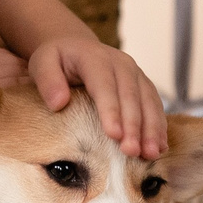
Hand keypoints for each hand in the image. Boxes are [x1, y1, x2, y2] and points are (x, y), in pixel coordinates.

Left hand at [28, 36, 165, 157]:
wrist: (77, 48)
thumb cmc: (58, 61)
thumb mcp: (43, 62)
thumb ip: (47, 80)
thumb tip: (59, 103)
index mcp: (94, 57)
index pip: (104, 85)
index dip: (111, 110)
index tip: (113, 135)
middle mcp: (121, 63)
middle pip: (130, 95)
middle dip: (133, 125)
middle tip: (131, 151)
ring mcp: (135, 73)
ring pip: (148, 101)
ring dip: (151, 128)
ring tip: (150, 153)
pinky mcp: (143, 85)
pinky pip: (155, 105)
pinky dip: (158, 126)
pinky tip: (160, 147)